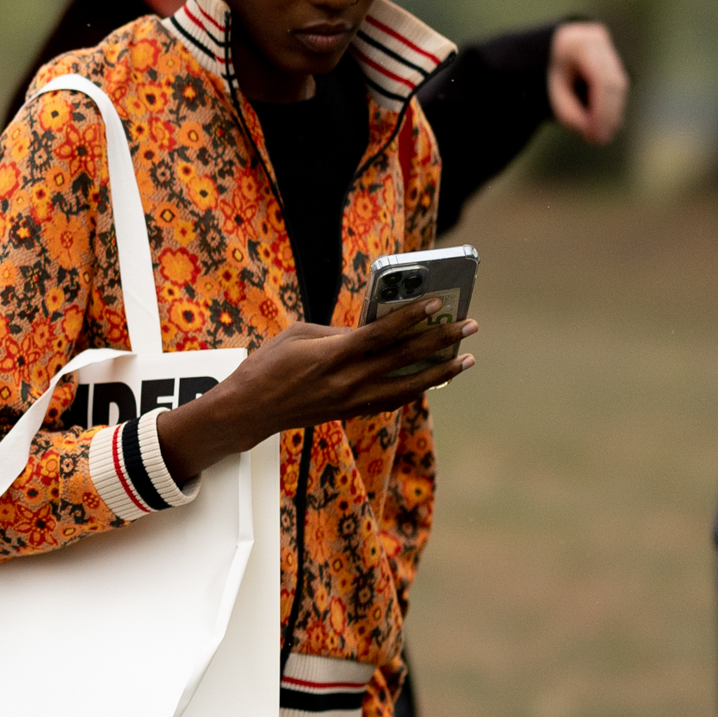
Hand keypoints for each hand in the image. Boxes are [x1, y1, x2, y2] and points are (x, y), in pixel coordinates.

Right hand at [154, 298, 476, 485]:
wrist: (248, 411)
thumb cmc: (266, 366)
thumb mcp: (296, 336)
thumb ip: (336, 333)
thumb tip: (369, 331)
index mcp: (331, 356)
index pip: (381, 334)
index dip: (411, 318)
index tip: (437, 304)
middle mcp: (348, 381)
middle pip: (404, 359)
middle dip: (440, 340)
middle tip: (469, 326)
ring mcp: (351, 400)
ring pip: (408, 386)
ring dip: (440, 371)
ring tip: (465, 359)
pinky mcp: (350, 412)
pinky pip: (392, 400)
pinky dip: (414, 389)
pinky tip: (430, 380)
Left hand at [548, 20, 627, 144]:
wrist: (543, 50)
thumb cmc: (543, 71)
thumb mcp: (550, 92)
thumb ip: (568, 110)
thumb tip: (588, 130)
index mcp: (580, 45)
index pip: (602, 81)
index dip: (603, 110)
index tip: (596, 134)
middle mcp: (597, 40)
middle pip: (613, 83)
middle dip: (609, 114)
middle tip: (600, 139)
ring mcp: (606, 46)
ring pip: (619, 84)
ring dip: (612, 112)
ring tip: (602, 136)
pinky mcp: (610, 55)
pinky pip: (616, 83)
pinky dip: (611, 105)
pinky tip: (607, 124)